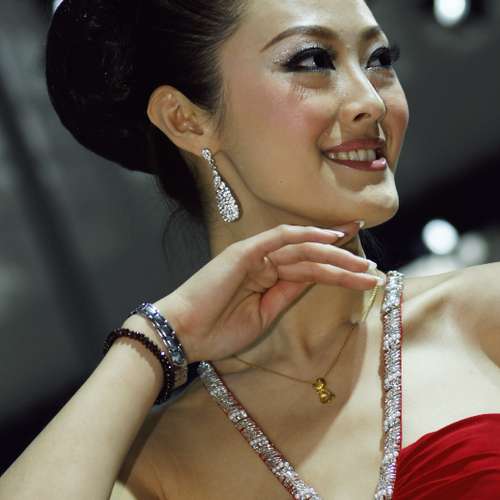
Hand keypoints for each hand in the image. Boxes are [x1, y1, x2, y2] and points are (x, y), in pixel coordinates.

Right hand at [132, 222, 381, 362]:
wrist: (183, 332)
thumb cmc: (217, 330)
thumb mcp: (262, 316)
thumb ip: (286, 293)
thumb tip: (313, 280)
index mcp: (266, 278)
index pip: (308, 267)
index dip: (336, 266)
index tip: (362, 269)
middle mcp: (263, 261)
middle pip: (311, 256)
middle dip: (344, 260)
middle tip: (373, 268)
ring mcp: (254, 254)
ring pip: (302, 247)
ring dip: (334, 253)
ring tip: (363, 264)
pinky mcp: (245, 251)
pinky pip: (281, 238)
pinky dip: (307, 235)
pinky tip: (332, 238)